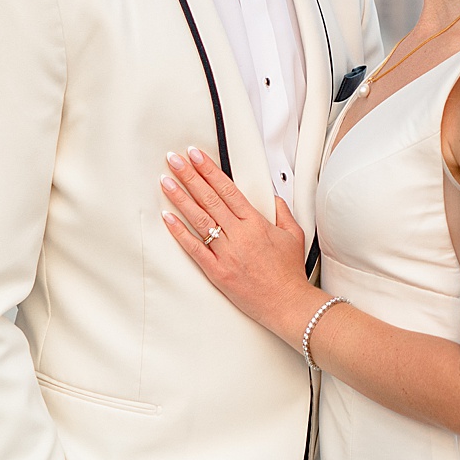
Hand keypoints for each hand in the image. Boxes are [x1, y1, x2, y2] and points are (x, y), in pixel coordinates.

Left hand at [160, 147, 312, 342]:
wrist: (287, 304)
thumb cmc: (289, 273)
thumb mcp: (293, 235)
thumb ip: (281, 212)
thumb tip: (271, 198)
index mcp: (256, 223)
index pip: (228, 189)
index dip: (210, 170)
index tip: (197, 155)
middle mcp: (239, 235)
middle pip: (209, 198)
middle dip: (190, 176)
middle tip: (174, 160)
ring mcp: (226, 253)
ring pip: (199, 219)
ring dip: (180, 198)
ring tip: (166, 182)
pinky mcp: (217, 271)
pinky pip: (194, 249)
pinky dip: (180, 233)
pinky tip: (168, 218)